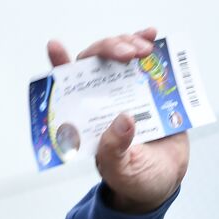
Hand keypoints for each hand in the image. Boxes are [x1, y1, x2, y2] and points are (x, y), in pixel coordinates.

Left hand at [46, 27, 188, 213]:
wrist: (163, 182)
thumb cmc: (132, 178)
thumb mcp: (119, 169)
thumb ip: (115, 149)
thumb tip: (123, 120)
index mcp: (86, 118)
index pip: (67, 88)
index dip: (59, 65)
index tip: (55, 46)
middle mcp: (102, 100)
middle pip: (96, 63)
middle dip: (109, 50)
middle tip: (127, 54)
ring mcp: (127, 92)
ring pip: (121, 57)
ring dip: (130, 43)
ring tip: (144, 48)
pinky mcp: (152, 90)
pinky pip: (149, 64)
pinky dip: (150, 46)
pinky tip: (154, 36)